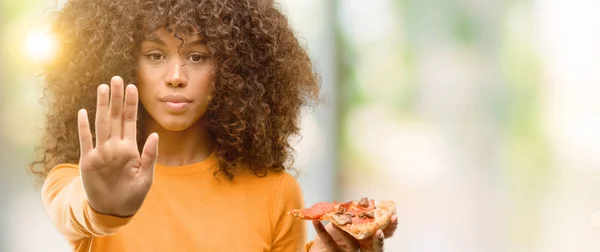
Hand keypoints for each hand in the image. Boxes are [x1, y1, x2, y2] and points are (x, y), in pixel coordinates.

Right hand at [77, 76, 158, 216]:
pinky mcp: (88, 161)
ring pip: (101, 124)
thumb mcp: (146, 177)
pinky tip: (83, 112)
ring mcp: (101, 152)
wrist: (114, 210)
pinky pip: (85, 141)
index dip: (131, 104)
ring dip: (101, 106)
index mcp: (130, 148)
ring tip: (103, 88)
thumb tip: (155, 134)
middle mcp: (115, 146)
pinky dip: (84, 127)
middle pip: (115, 117)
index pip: (130, 120)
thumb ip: (150, 156)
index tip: (133, 87)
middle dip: (116, 98)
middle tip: (117, 78)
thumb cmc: (133, 195)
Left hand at [309, 215, 397, 251]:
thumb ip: (355, 215)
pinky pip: (329, 244)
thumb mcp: (347, 222)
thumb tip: (365, 201)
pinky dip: (322, 231)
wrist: (318, 249)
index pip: (384, 234)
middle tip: (379, 231)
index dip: (391, 227)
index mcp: (368, 239)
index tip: (394, 216)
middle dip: (380, 239)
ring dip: (345, 233)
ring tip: (337, 222)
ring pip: (353, 245)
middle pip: (376, 248)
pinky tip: (317, 222)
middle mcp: (362, 248)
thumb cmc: (335, 235)